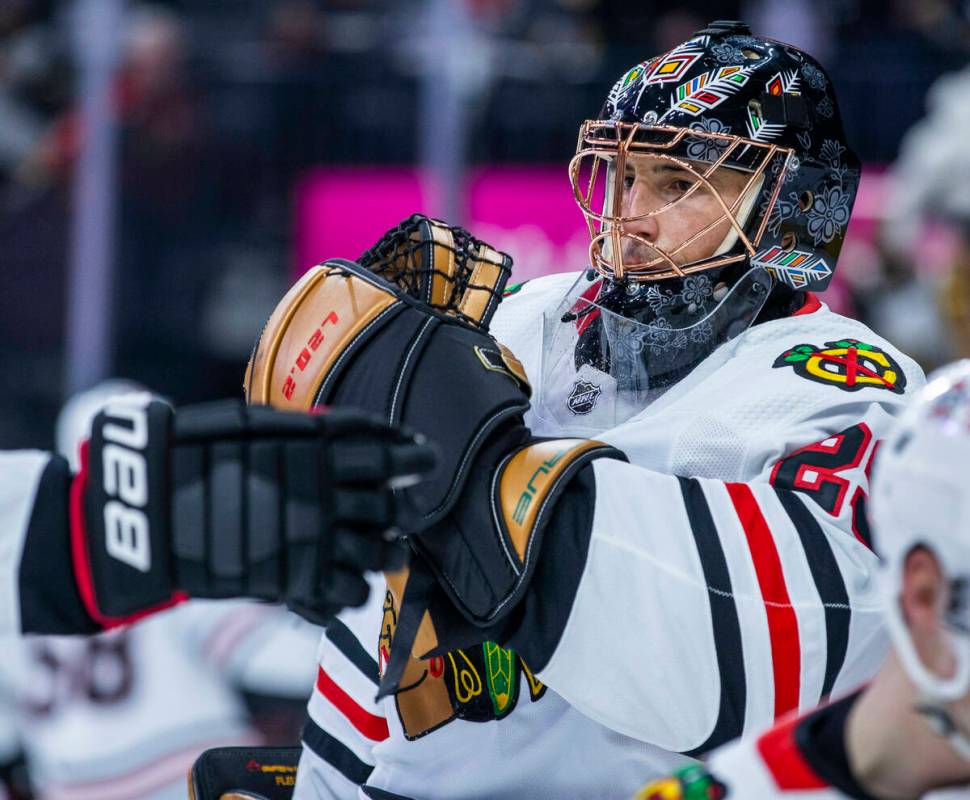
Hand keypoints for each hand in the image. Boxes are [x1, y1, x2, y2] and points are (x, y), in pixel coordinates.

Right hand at [72, 393, 434, 627]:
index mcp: (320, 453)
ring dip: (388, 552)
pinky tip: (345, 581)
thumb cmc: (200, 454)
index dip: (414, 456)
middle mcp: (327, 496)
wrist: (149, 508)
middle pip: (392, 508)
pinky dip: (352, 589)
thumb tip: (374, 431)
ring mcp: (315, 541)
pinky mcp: (296, 582)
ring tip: (385, 552)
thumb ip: (318, 429)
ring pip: (382, 554)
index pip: (389, 454)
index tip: (426, 458)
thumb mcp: (261, 424)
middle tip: (399, 511)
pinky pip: (350, 593)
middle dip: (402, 511)